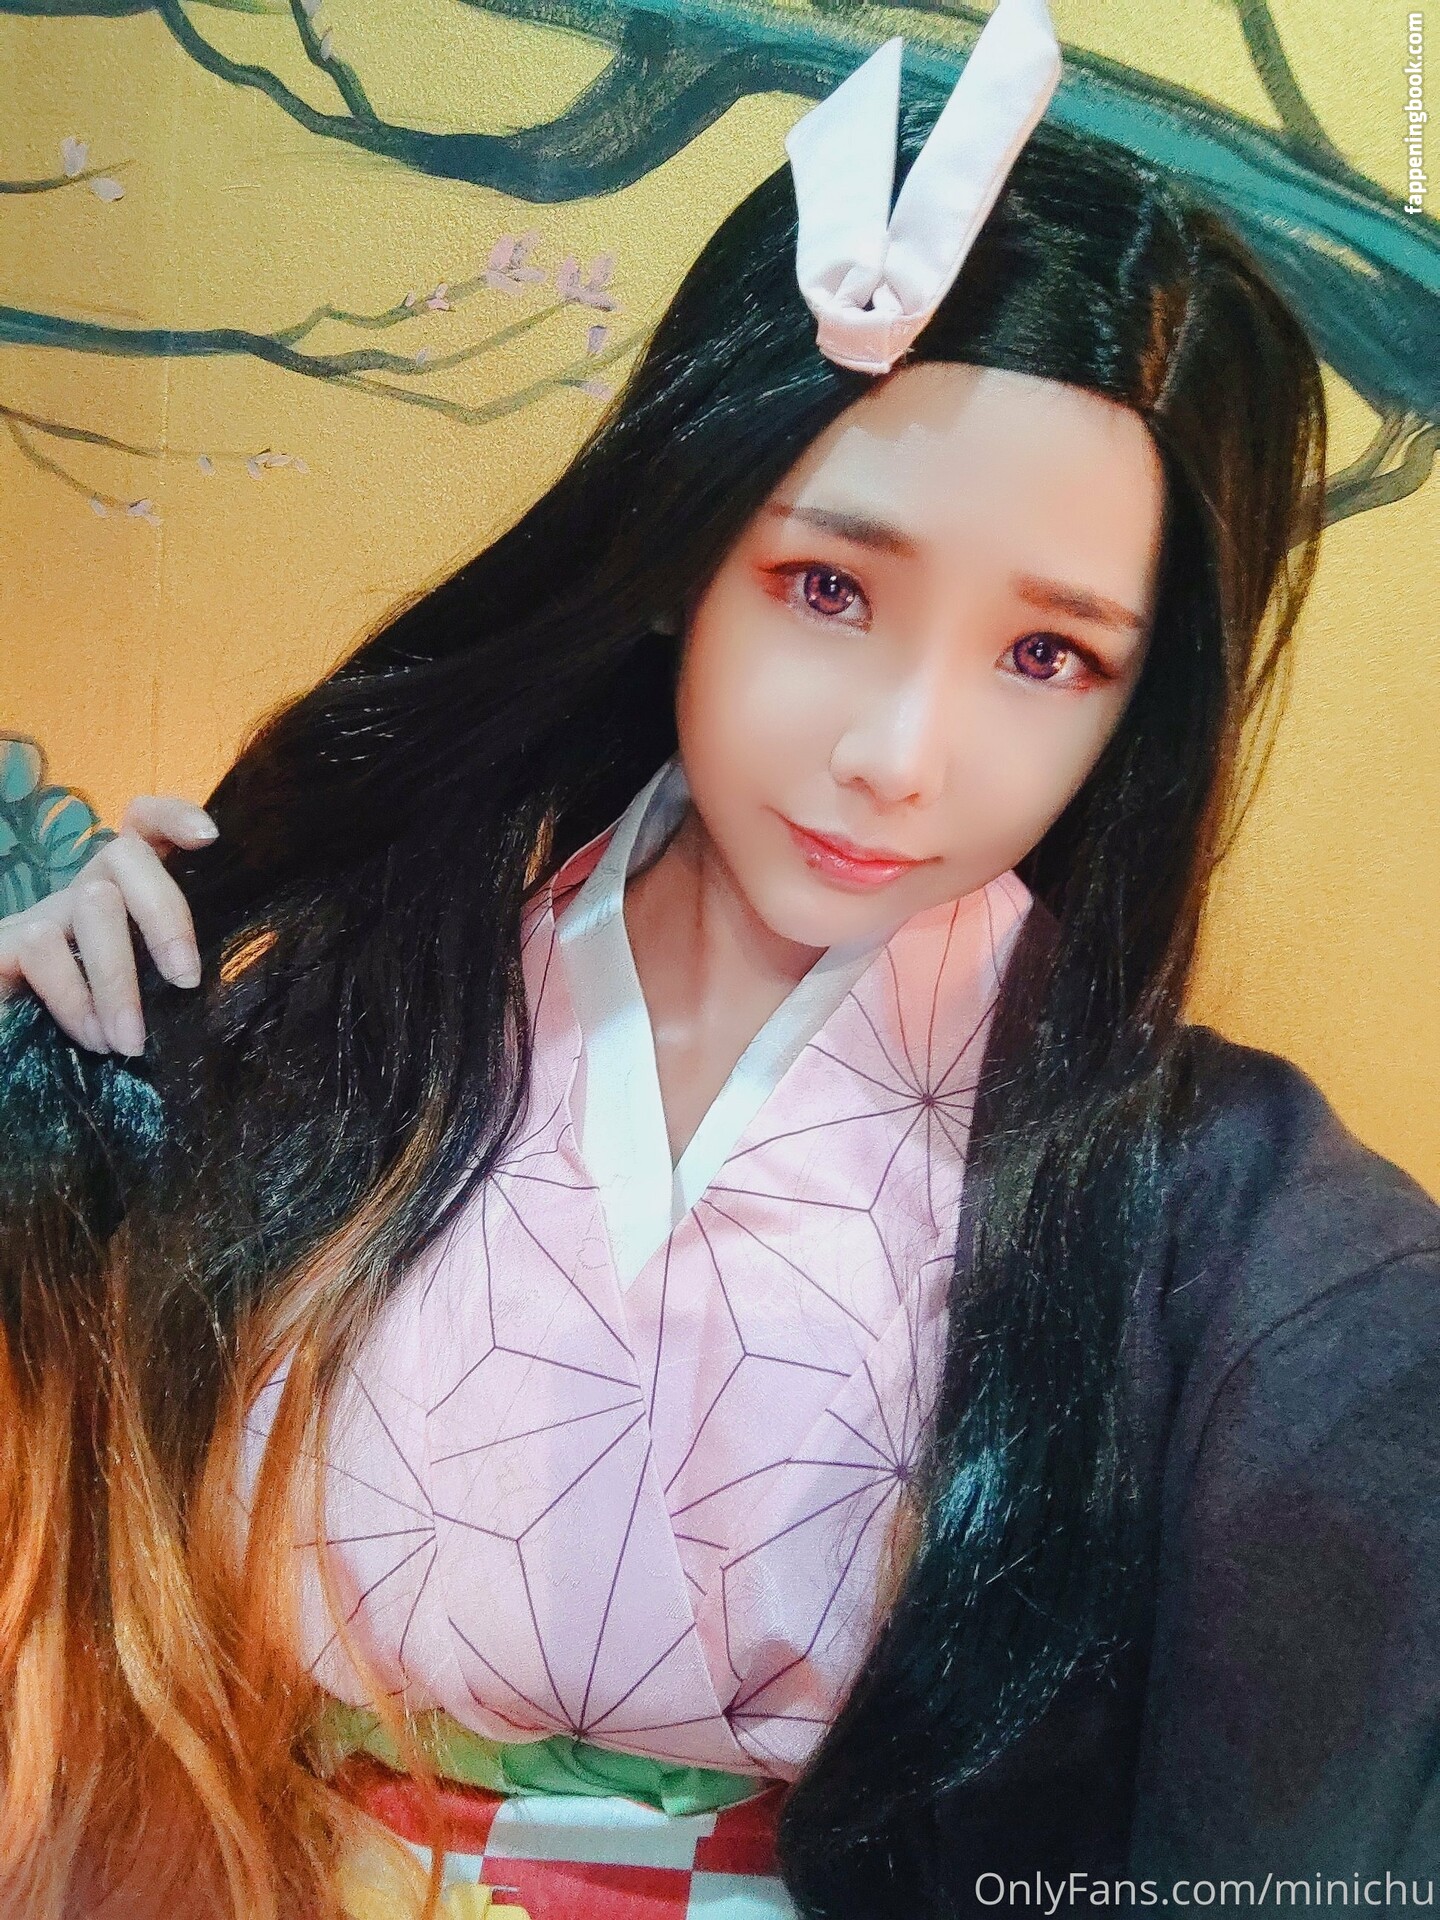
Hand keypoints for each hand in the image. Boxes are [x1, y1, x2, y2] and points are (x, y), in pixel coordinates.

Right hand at [0, 794, 218, 1055]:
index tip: (208, 838)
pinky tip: (92, 1037)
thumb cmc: (102, 1019)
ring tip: (130, 1041)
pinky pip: (43, 948)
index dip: (172, 816)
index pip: (143, 826)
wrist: (18, 1044)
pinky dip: (75, 998)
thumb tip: (217, 988)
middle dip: (166, 915)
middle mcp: (84, 891)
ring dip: (117, 979)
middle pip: (125, 855)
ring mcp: (43, 914)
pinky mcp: (5, 943)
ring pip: (92, 906)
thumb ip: (172, 973)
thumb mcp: (148, 990)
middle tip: (186, 982)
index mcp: (124, 892)